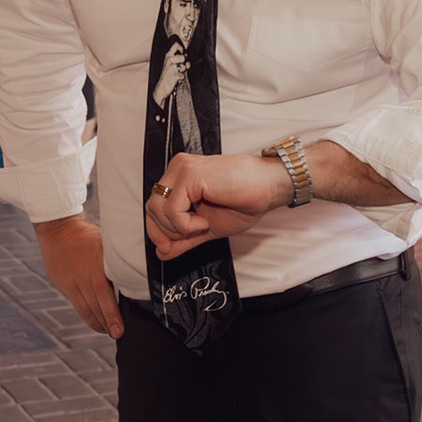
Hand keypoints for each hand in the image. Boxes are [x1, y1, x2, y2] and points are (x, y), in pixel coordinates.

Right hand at [34, 215, 122, 338]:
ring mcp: (70, 282)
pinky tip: (94, 319)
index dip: (112, 314)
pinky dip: (86, 314)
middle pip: (94, 306)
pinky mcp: (62, 285)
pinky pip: (75, 304)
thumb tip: (136, 272)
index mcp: (95, 264)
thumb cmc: (87, 235)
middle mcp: (81, 275)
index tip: (119, 329)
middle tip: (117, 335)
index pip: (104, 294)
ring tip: (107, 331)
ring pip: (84, 308)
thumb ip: (117, 260)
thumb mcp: (105, 242)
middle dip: (107, 323)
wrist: (58, 230)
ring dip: (96, 322)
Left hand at [146, 154, 286, 259]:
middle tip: (194, 234)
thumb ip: (183, 238)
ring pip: (157, 208)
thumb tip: (162, 252)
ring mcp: (182, 169)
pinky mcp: (190, 174)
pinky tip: (203, 221)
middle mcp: (178, 169)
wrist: (269, 189)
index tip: (169, 247)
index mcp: (180, 177)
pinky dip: (185, 224)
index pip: (153, 206)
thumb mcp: (207, 227)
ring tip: (202, 225)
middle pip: (152, 208)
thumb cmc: (245, 201)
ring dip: (178, 228)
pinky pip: (172, 209)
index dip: (158, 232)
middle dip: (168, 232)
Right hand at [151, 43, 186, 107]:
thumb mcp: (170, 64)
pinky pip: (183, 75)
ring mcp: (171, 68)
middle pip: (183, 57)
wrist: (161, 87)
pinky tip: (177, 79)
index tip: (182, 54)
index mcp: (168, 56)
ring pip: (185, 67)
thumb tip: (186, 55)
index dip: (181, 49)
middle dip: (185, 63)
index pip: (176, 45)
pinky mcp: (174, 76)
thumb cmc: (168, 75)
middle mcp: (169, 60)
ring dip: (183, 71)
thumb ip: (178, 58)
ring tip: (178, 73)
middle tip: (180, 68)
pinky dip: (182, 78)